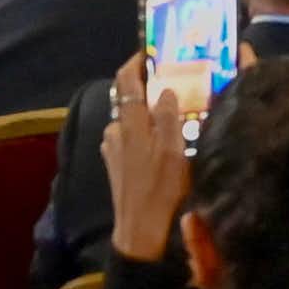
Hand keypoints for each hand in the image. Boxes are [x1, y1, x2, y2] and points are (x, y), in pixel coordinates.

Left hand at [100, 53, 189, 265]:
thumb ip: (169, 118)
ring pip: (130, 121)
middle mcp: (117, 133)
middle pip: (129, 100)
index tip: (151, 50)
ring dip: (147, 115)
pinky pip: (129, 140)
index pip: (126, 82)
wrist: (141, 237)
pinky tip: (159, 145)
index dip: (136, 62)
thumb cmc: (163, 195)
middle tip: (175, 85)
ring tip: (173, 117)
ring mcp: (113, 151)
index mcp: (132, 126)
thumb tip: (165, 89)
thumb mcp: (175, 154)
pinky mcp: (115, 167)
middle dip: (148, 89)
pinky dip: (143, 134)